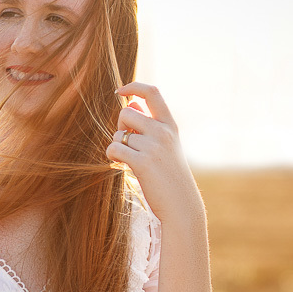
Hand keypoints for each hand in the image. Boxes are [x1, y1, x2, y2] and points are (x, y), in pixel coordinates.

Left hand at [105, 82, 203, 223]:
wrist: (181, 205)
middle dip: (119, 127)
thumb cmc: (169, 175)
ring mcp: (154, 146)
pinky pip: (113, 149)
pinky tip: (121, 165)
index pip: (153, 92)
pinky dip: (112, 156)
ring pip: (118, 134)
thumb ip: (148, 125)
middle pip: (126, 113)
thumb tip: (130, 104)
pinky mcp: (142, 162)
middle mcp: (163, 132)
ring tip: (128, 160)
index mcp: (170, 125)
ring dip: (117, 146)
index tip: (120, 92)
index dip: (134, 87)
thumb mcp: (165, 146)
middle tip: (127, 145)